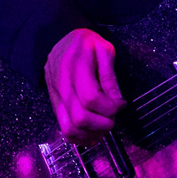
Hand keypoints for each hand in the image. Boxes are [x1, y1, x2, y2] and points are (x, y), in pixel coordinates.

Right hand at [45, 27, 125, 144]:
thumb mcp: (103, 49)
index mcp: (76, 68)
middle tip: (113, 115)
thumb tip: (117, 101)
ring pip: (70, 129)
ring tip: (104, 125)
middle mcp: (63, 86)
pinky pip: (64, 130)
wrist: (56, 40)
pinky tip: (93, 131)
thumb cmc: (83, 43)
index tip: (121, 103)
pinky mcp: (55, 106)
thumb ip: (110, 76)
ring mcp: (57, 98)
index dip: (110, 107)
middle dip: (103, 123)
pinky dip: (80, 137)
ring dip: (92, 133)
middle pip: (81, 118)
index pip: (91, 98)